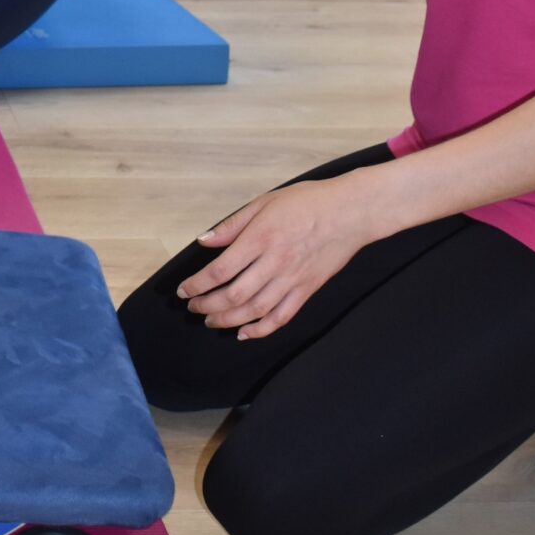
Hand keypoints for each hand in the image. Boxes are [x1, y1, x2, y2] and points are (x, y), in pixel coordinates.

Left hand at [175, 177, 374, 336]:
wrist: (351, 211)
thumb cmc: (308, 202)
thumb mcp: (264, 203)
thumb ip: (232, 225)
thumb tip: (203, 241)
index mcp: (260, 239)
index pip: (219, 271)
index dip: (197, 285)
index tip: (183, 290)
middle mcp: (274, 262)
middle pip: (233, 295)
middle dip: (207, 306)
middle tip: (194, 307)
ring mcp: (292, 279)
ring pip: (254, 310)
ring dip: (228, 320)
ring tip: (211, 321)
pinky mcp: (307, 289)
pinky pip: (281, 317)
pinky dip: (261, 329)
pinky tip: (244, 332)